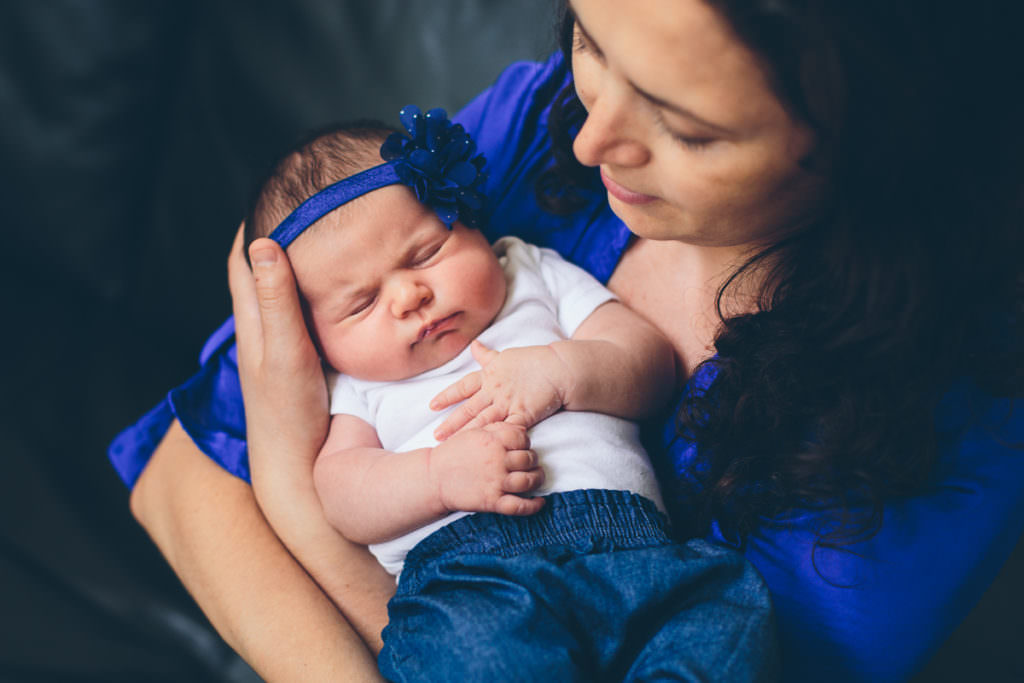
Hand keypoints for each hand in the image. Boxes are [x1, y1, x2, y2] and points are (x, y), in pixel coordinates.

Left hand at [228, 227, 328, 477]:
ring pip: (280, 295)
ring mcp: (277, 350)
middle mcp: (261, 332)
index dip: (252, 225)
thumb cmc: (289, 412)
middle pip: (260, 272)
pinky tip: (333, 295)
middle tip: (303, 208)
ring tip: (319, 240)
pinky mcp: (297, 364)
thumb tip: (263, 243)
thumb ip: (276, 301)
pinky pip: (299, 316)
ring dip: (292, 266)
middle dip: (274, 237)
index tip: (273, 194)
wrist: (296, 465)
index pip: (242, 260)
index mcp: (252, 323)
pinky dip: (309, 295)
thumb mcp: (285, 352)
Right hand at [428, 419, 544, 515]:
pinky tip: (540, 502)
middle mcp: (497, 460)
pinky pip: (520, 506)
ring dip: (537, 479)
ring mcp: (496, 482)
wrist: (432, 479)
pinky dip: (534, 505)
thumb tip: (520, 430)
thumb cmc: (452, 454)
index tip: (522, 447)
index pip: (523, 438)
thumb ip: (497, 429)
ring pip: (529, 480)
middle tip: (529, 462)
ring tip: (536, 477)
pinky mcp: (493, 502)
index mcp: (492, 441)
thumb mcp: (473, 433)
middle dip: (532, 460)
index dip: (525, 442)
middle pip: (529, 458)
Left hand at [431, 341, 572, 439]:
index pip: (463, 387)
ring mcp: (508, 404)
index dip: (447, 396)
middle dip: (451, 423)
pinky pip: (507, 430)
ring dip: (467, 434)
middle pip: (468, 409)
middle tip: (435, 435)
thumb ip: (487, 355)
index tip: (432, 405)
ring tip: (452, 445)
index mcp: (489, 376)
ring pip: (483, 421)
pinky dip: (496, 439)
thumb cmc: (533, 361)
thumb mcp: (505, 355)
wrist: (558, 368)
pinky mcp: (523, 415)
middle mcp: (495, 391)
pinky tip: (485, 450)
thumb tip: (474, 345)